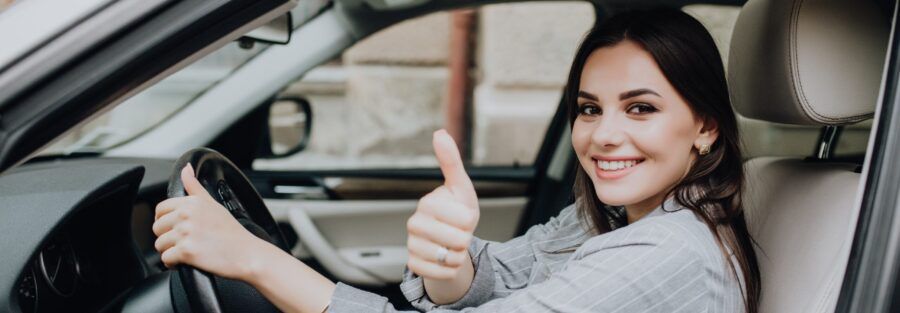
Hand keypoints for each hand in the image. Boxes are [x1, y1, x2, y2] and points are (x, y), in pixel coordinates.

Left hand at [152, 164, 269, 280]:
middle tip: (185, 241)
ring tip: (186, 251)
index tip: (175, 228)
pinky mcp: (186, 251)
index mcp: (191, 202)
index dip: (165, 221)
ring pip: (160, 244)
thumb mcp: (213, 203)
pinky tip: (185, 262)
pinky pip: (166, 259)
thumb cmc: (232, 232)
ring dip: (170, 251)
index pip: (160, 209)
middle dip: (167, 237)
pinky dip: (173, 264)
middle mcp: (186, 215)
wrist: (246, 254)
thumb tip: (186, 169)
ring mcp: (185, 233)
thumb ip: (194, 186)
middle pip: (157, 228)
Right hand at [406, 129, 479, 279]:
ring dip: (459, 256)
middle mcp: (414, 223)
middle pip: (458, 240)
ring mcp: (411, 245)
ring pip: (450, 259)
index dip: (470, 220)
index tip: (463, 216)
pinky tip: (445, 260)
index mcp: (426, 203)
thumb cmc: (457, 210)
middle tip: (459, 233)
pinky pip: (441, 274)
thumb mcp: (460, 187)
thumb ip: (451, 161)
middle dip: (467, 240)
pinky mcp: (413, 265)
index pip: (463, 218)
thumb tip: (439, 132)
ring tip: (452, 246)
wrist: (450, 241)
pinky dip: (450, 271)